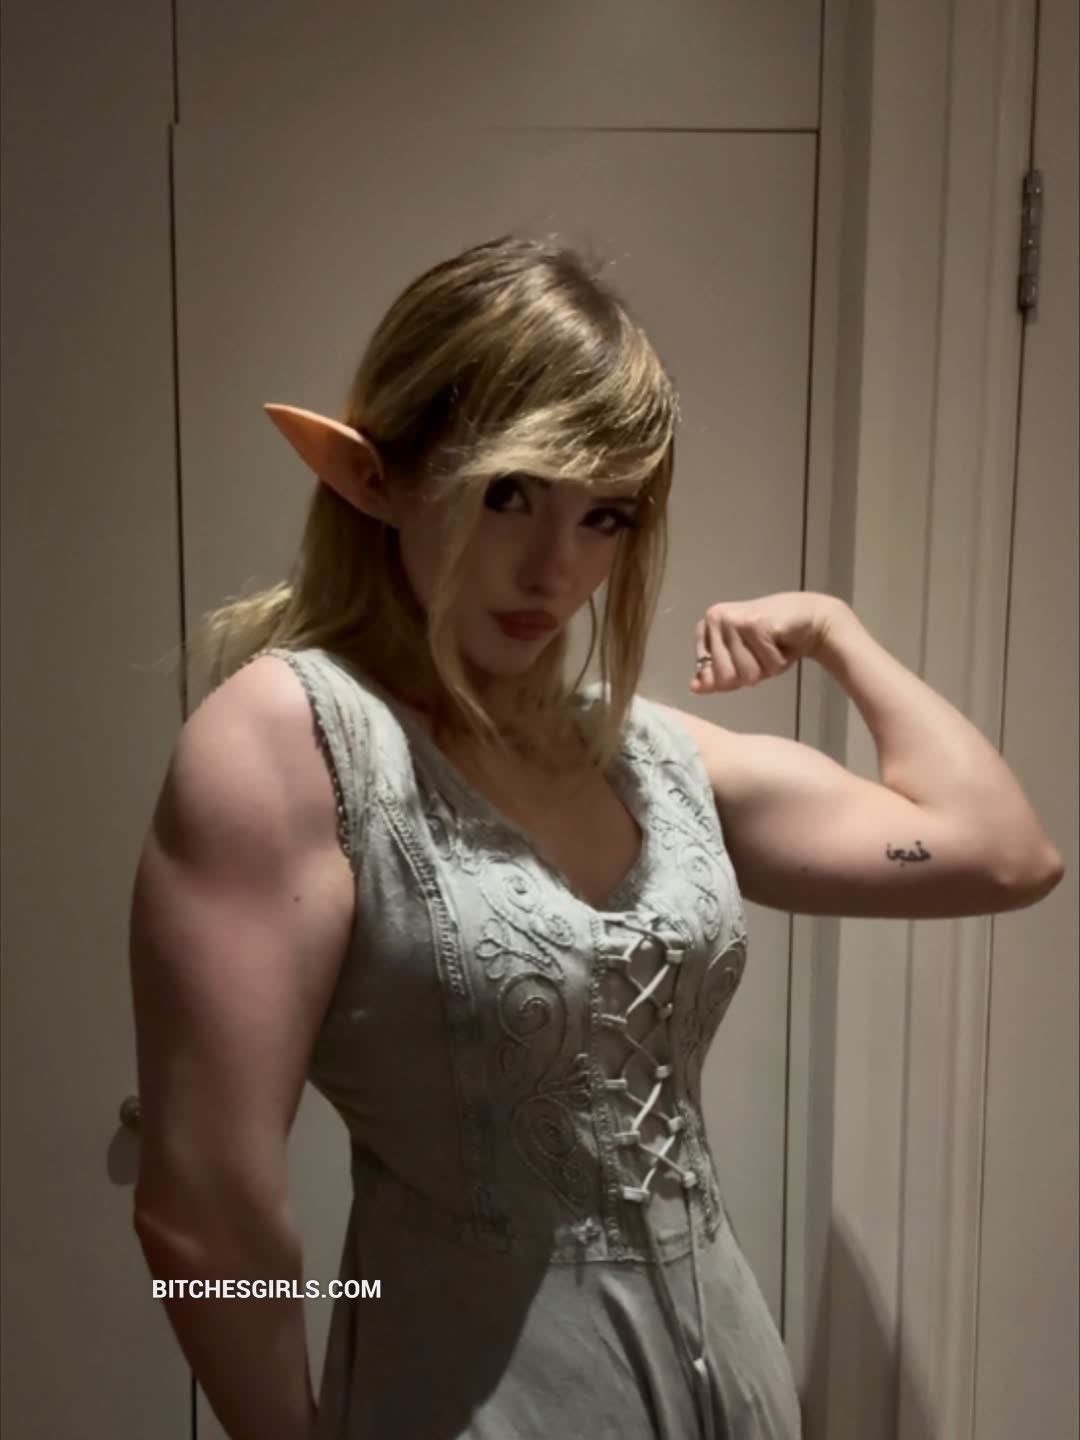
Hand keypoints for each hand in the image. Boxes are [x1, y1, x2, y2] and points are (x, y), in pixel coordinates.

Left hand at [689, 591, 843, 693]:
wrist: (811, 619)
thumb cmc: (774, 642)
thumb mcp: (741, 663)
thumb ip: (716, 675)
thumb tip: (694, 688)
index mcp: (706, 627)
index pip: (707, 675)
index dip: (731, 677)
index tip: (747, 659)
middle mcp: (714, 619)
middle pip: (724, 678)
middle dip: (749, 675)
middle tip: (761, 654)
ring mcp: (732, 620)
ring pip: (745, 674)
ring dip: (766, 668)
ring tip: (772, 647)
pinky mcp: (753, 624)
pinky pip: (765, 666)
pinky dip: (778, 662)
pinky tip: (781, 642)